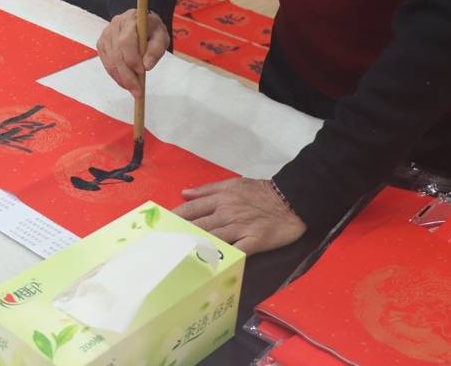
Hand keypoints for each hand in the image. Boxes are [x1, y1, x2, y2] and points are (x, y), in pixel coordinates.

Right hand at [96, 9, 169, 100]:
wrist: (141, 22)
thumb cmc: (152, 30)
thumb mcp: (162, 36)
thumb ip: (156, 49)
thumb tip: (147, 65)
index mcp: (131, 19)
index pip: (126, 41)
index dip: (132, 58)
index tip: (142, 72)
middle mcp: (115, 25)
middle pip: (117, 54)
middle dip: (127, 75)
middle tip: (137, 91)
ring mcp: (106, 35)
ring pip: (110, 61)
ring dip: (121, 78)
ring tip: (133, 89)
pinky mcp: (102, 44)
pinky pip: (106, 63)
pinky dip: (115, 75)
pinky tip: (125, 82)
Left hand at [174, 177, 306, 254]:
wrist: (290, 200)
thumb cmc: (260, 192)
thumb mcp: (233, 184)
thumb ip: (208, 190)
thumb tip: (184, 193)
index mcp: (221, 198)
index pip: (192, 208)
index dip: (176, 217)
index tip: (160, 225)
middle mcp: (227, 213)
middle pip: (199, 224)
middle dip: (180, 234)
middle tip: (163, 245)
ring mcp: (240, 228)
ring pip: (214, 238)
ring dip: (196, 246)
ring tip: (178, 256)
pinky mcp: (254, 241)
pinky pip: (237, 251)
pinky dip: (224, 258)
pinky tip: (211, 266)